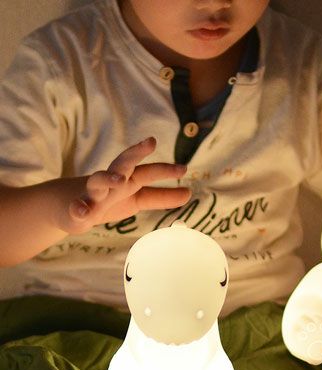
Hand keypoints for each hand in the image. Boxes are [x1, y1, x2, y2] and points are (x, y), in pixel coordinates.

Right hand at [63, 137, 190, 233]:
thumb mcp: (137, 199)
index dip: (165, 170)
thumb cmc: (108, 200)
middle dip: (136, 152)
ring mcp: (93, 194)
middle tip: (150, 142)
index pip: (148, 171)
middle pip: (124, 163)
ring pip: (99, 181)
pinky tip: (81, 212)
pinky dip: (79, 209)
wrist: (69, 207)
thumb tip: (188, 193)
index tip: (184, 168)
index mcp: (127, 179)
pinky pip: (77, 209)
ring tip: (120, 180)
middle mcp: (111, 182)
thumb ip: (161, 197)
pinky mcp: (77, 209)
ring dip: (109, 178)